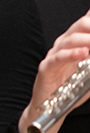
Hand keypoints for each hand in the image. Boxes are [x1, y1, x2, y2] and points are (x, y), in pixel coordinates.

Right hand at [21, 12, 89, 132]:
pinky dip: (71, 54)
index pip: (86, 22)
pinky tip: (83, 53)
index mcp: (76, 43)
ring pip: (69, 39)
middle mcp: (64, 44)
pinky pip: (58, 58)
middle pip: (79, 25)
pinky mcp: (46, 68)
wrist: (51, 109)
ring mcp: (54, 55)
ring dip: (86, 39)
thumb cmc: (72, 89)